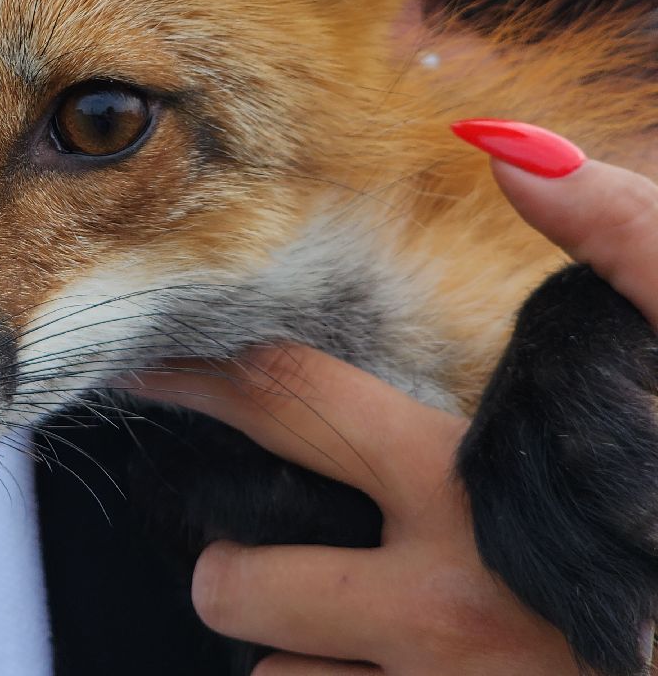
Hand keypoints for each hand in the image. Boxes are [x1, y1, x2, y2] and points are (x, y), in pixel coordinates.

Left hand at [128, 123, 657, 673]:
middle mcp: (443, 613)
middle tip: (239, 553)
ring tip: (345, 632)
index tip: (155, 370)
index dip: (208, 377)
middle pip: (242, 582)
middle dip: (224, 564)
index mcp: (477, 493)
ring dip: (300, 651)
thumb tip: (507, 142)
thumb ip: (624, 241)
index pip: (291, 406)